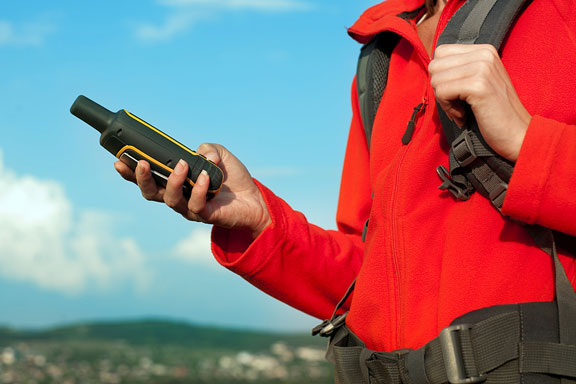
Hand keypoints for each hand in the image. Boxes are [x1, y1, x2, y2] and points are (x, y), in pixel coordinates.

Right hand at [114, 143, 270, 237]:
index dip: (131, 172)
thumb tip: (199, 154)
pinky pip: (195, 204)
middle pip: (150, 193)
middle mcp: (178, 196)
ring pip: (170, 199)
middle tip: (142, 164)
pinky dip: (198, 188)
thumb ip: (205, 149)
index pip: (148, 178)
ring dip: (173, 180)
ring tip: (182, 165)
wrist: (254, 199)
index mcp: (175, 182)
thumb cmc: (232, 177)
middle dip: (141, 179)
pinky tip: (204, 177)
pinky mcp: (204, 216)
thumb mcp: (218, 155)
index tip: (119, 159)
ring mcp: (189, 208)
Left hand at [429, 44, 531, 161]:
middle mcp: (484, 54)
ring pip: (436, 79)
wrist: (518, 133)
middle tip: (457, 104)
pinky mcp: (479, 85)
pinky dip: (448, 109)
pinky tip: (464, 115)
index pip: (441, 52)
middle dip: (440, 88)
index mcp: (484, 50)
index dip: (441, 76)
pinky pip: (442, 92)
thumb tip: (431, 66)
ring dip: (444, 100)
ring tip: (462, 110)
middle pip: (435, 65)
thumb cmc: (493, 112)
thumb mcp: (477, 82)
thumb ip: (459, 70)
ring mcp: (483, 68)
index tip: (456, 92)